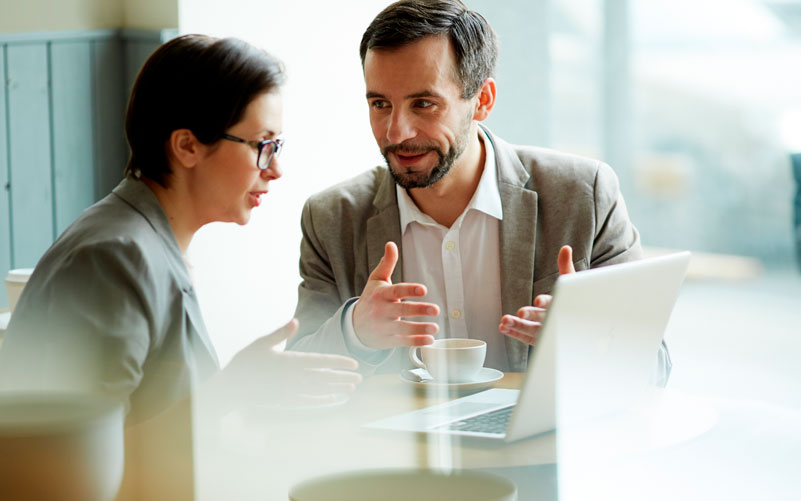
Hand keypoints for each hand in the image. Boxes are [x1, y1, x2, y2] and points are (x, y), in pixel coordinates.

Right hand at [222, 319, 362, 407]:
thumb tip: (295, 321)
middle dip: (343, 377)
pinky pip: (309, 400)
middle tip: (360, 377)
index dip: (338, 362)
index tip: (353, 363)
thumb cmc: (245, 363)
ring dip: (337, 389)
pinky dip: (322, 399)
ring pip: (319, 390)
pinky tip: (333, 399)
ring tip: (352, 388)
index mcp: (289, 361)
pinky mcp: (286, 400)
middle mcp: (293, 378)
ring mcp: (290, 391)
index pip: (319, 361)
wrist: (231, 389)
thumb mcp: (261, 343)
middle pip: (324, 377)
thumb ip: (280, 333)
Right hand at [352, 241, 438, 349]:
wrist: (355, 326)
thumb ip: (387, 263)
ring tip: (435, 327)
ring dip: (420, 329)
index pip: (396, 291)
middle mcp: (382, 311)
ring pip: (403, 328)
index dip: (410, 290)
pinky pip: (403, 341)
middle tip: (436, 310)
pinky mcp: (388, 340)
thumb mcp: (376, 280)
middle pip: (402, 310)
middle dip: (419, 310)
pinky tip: (430, 340)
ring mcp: (384, 327)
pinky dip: (416, 342)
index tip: (423, 290)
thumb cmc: (371, 299)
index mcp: (381, 294)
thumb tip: (391, 244)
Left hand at [499, 245, 574, 345]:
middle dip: (531, 315)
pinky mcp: (540, 340)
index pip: (556, 303)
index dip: (546, 302)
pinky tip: (503, 327)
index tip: (538, 300)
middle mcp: (556, 320)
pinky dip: (515, 333)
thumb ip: (565, 266)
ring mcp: (548, 332)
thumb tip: (565, 248)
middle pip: (543, 318)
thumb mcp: (572, 282)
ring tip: (505, 320)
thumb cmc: (575, 301)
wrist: (586, 326)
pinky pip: (526, 339)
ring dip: (518, 326)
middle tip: (520, 312)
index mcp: (564, 305)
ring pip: (533, 331)